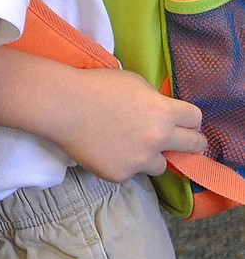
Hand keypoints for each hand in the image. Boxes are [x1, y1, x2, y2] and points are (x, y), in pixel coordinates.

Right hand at [54, 68, 204, 181]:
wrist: (63, 107)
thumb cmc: (96, 86)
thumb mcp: (135, 83)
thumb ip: (154, 101)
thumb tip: (161, 113)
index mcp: (164, 112)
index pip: (196, 118)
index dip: (190, 119)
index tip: (185, 122)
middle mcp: (158, 139)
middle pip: (193, 145)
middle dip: (190, 142)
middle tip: (182, 143)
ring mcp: (140, 160)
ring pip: (161, 165)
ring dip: (151, 156)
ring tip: (130, 145)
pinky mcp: (121, 175)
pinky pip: (131, 171)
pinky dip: (123, 163)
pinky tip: (106, 149)